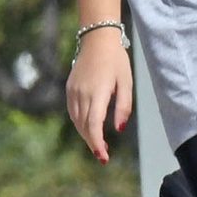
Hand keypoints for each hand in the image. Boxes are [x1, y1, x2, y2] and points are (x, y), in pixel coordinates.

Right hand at [65, 32, 133, 162]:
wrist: (97, 39)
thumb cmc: (116, 60)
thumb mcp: (126, 82)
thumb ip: (123, 106)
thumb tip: (119, 129)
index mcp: (98, 93)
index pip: (93, 125)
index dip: (97, 144)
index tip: (103, 157)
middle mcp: (82, 93)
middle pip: (84, 126)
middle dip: (93, 143)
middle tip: (103, 155)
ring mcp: (73, 91)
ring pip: (77, 121)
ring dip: (86, 134)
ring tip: (97, 143)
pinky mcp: (70, 88)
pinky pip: (73, 111)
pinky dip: (80, 122)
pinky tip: (88, 127)